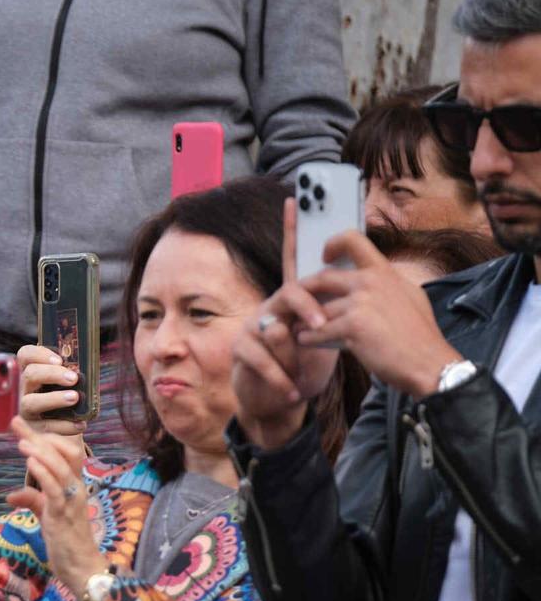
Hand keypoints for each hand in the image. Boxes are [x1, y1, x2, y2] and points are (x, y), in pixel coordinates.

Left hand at [4, 416, 108, 594]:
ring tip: (22, 441)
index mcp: (73, 485)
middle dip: (40, 437)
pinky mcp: (63, 515)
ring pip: (60, 468)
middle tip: (17, 422)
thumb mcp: (46, 515)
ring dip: (40, 452)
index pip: (63, 453)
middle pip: (64, 454)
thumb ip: (32, 501)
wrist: (80, 567)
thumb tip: (11, 496)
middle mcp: (76, 488)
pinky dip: (43, 474)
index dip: (44, 438)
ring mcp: (71, 501)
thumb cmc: (66, 540)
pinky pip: (55, 490)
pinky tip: (30, 462)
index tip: (21, 425)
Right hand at [17, 344, 86, 440]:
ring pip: (31, 402)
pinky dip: (64, 425)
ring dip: (53, 399)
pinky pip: (45, 427)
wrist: (66, 429)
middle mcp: (25, 389)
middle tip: (73, 378)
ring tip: (74, 398)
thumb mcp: (67, 382)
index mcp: (32, 372)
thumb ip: (71, 372)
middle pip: (29, 375)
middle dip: (51, 374)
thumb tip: (86, 365)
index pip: (25, 355)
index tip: (59, 359)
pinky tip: (80, 423)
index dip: (39, 354)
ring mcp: (26, 410)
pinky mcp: (33, 429)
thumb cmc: (68, 398)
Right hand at [230, 200, 346, 446]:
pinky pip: (262, 359)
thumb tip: (359, 288)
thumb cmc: (304, 365)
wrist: (279, 400)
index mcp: (294, 300)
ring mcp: (252, 327)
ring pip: (274, 329)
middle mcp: (270, 306)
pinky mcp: (241, 350)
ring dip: (292, 356)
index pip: (295, 259)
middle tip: (321, 326)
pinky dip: (281, 379)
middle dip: (306, 309)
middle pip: (289, 293)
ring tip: (301, 373)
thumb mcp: (326, 338)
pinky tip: (292, 392)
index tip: (295, 200)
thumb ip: (335, 313)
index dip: (294, 230)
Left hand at [299, 230, 462, 397]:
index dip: (332, 244)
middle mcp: (372, 282)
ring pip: (317, 311)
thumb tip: (370, 276)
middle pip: (322, 279)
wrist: (430, 364)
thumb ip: (386, 285)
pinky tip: (307, 342)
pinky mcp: (353, 326)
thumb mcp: (409, 297)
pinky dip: (308, 338)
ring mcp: (362, 302)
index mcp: (384, 272)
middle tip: (297, 306)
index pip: (353, 240)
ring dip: (305, 323)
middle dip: (304, 294)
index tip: (324, 257)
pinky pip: (317, 331)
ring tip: (301, 331)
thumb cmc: (419, 336)